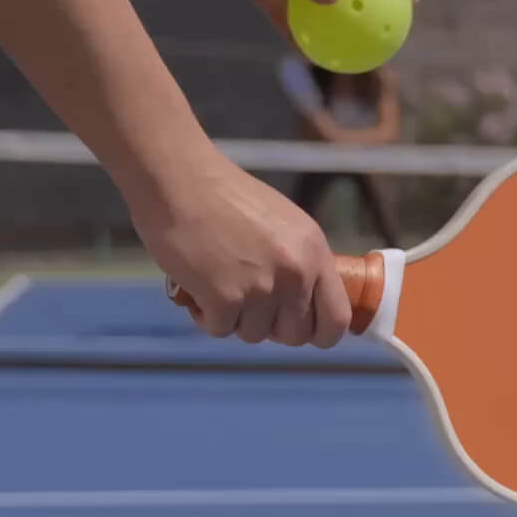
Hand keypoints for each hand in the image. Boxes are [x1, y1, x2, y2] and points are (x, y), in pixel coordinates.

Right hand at [128, 145, 351, 348]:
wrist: (179, 181)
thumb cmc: (225, 198)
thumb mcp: (283, 224)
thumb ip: (299, 262)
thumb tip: (302, 304)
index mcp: (315, 252)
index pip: (336, 318)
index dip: (320, 333)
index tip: (303, 330)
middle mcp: (295, 273)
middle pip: (295, 335)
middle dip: (271, 327)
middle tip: (249, 304)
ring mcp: (261, 288)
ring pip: (254, 334)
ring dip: (234, 317)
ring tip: (218, 281)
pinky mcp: (225, 299)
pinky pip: (220, 329)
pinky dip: (206, 314)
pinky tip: (198, 285)